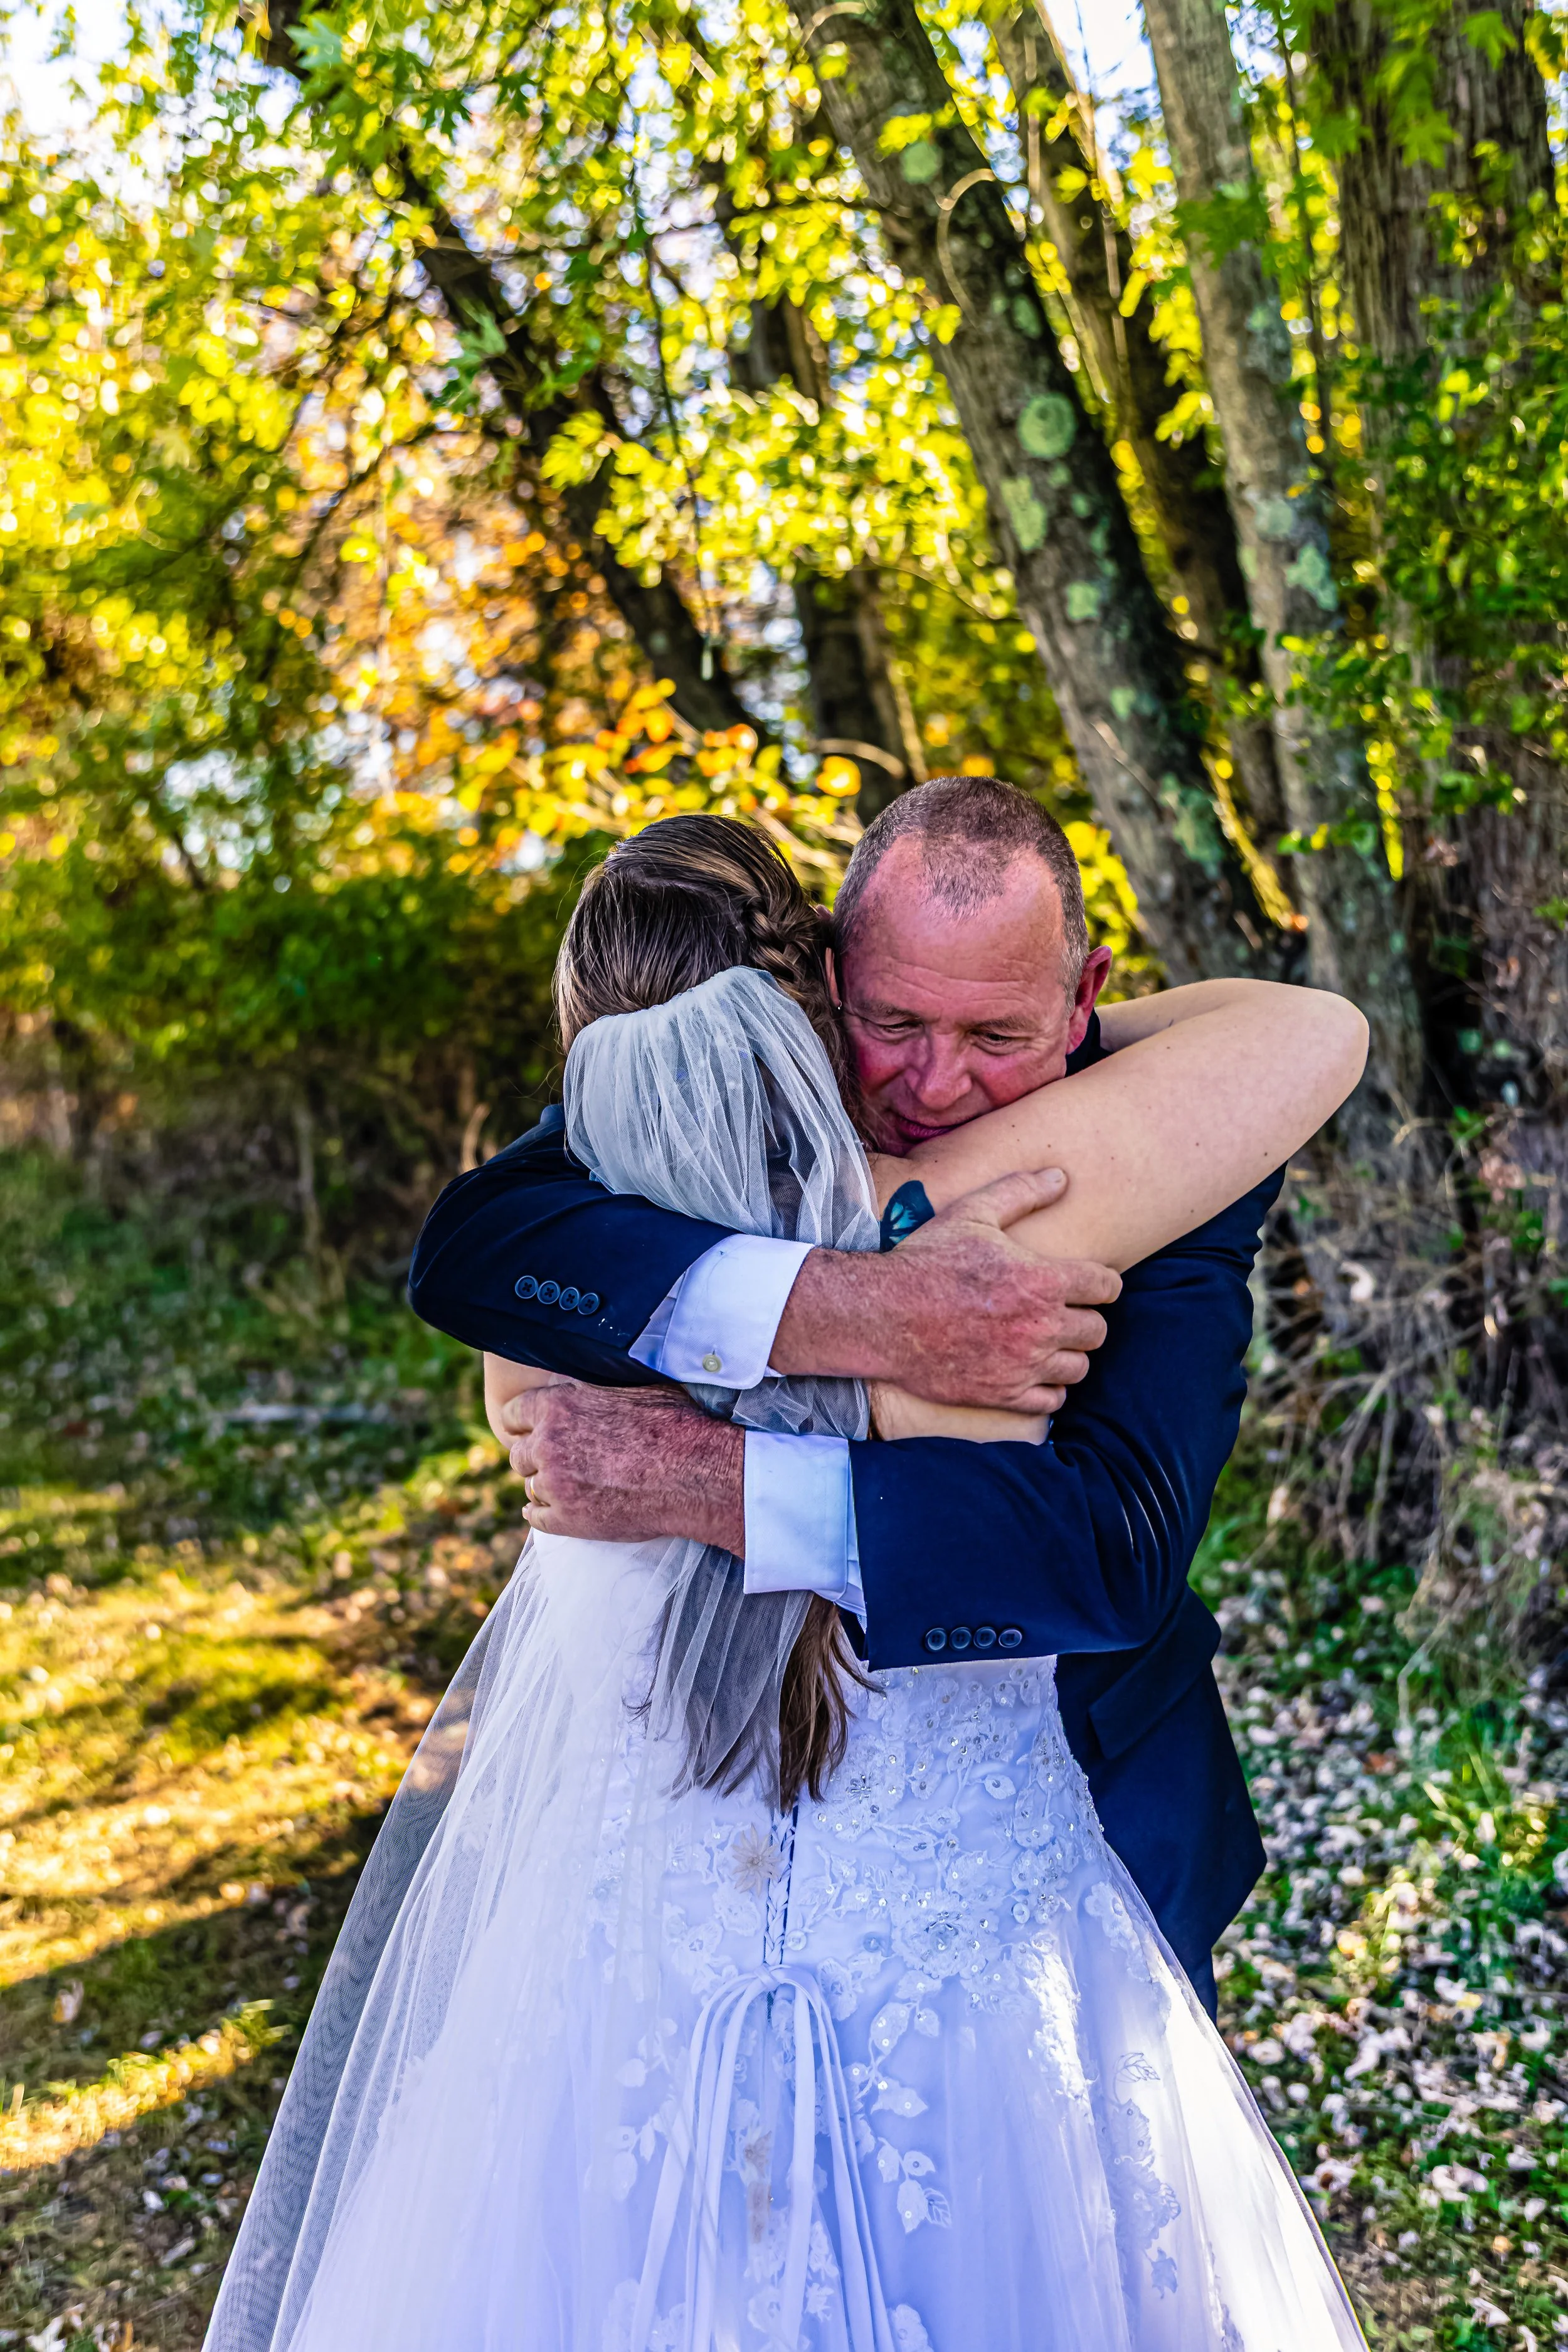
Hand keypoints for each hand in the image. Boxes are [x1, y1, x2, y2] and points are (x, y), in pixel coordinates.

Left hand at [500, 1380, 743, 1552]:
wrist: (694, 1473)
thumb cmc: (673, 1425)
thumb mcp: (631, 1390)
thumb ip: (595, 1391)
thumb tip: (588, 1386)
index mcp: (558, 1406)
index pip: (513, 1413)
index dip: (525, 1423)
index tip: (535, 1430)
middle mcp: (548, 1443)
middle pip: (518, 1454)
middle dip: (536, 1457)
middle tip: (559, 1461)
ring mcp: (555, 1484)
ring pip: (530, 1486)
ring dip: (546, 1485)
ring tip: (570, 1486)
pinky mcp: (566, 1520)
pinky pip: (536, 1518)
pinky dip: (545, 1513)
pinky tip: (559, 1509)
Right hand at [771, 1168, 1119, 1410]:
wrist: (880, 1316)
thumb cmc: (925, 1260)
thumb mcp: (972, 1213)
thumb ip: (1021, 1192)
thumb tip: (1061, 1176)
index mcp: (1042, 1280)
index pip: (1106, 1286)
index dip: (1102, 1282)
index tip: (1089, 1283)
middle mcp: (1040, 1326)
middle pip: (1097, 1331)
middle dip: (1085, 1318)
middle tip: (1063, 1311)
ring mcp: (1023, 1365)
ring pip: (1078, 1368)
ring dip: (1069, 1355)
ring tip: (1048, 1343)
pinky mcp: (1002, 1395)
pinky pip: (1051, 1403)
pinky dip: (1049, 1389)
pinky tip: (1032, 1373)